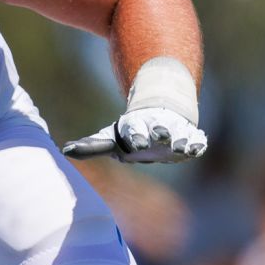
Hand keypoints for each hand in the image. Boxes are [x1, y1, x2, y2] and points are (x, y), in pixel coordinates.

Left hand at [62, 107, 206, 162]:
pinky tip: (198, 147)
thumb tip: (65, 150)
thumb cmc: (130, 132)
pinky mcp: (189, 138)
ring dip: (181, 139)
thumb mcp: (110, 138)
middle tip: (161, 134)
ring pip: (180, 134)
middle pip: (160, 129)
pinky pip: (196, 140)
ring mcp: (175, 132)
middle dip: (161, 132)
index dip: (136, 135)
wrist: (160, 114)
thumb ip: (91, 146)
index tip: (137, 142)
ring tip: (182, 146)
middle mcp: (156, 128)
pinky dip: (198, 143)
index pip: (135, 131)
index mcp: (136, 127)